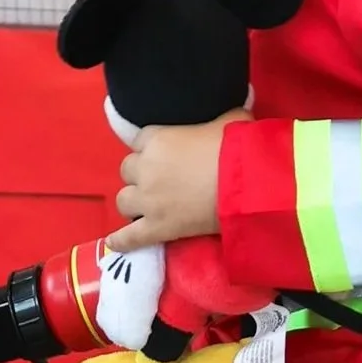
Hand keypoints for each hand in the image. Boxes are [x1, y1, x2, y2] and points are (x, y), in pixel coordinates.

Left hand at [116, 115, 241, 247]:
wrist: (246, 185)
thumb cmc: (238, 148)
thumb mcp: (229, 120)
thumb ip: (217, 119)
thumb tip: (227, 121)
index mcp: (158, 139)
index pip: (140, 140)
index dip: (151, 149)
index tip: (164, 155)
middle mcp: (146, 168)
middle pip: (127, 170)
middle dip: (141, 174)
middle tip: (160, 181)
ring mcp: (148, 200)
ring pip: (123, 201)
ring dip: (134, 202)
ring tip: (148, 207)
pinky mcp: (156, 227)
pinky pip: (129, 236)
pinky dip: (121, 241)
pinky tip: (116, 243)